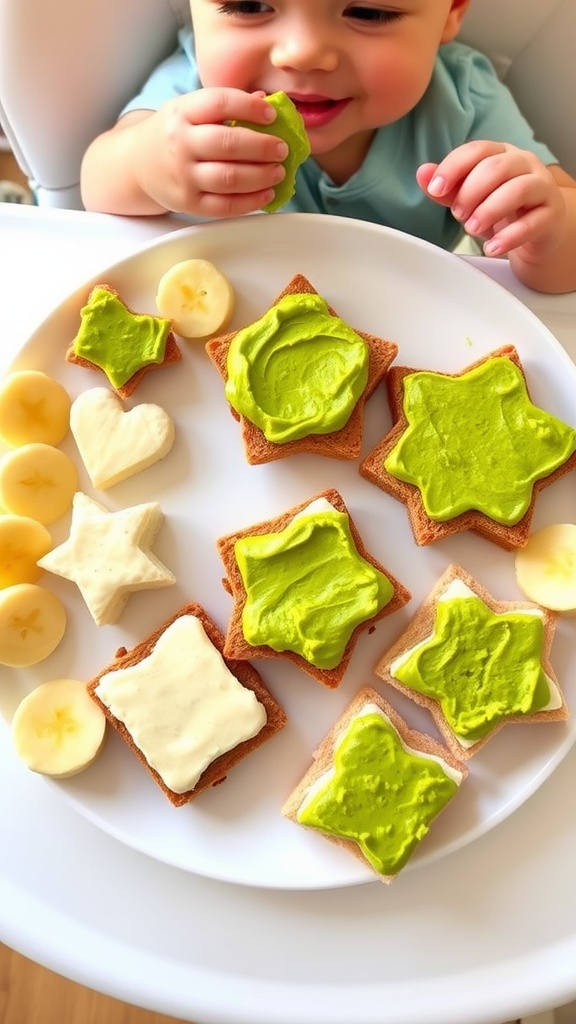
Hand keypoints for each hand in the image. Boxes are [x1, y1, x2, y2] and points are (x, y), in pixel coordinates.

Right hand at [132, 88, 287, 216]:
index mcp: (182, 112)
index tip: (271, 115)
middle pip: (228, 144)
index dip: (249, 108)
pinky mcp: (189, 203)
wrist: (137, 165)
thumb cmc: (174, 134)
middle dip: (262, 147)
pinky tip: (267, 193)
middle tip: (282, 149)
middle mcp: (180, 144)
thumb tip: (266, 103)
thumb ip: (225, 106)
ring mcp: (183, 176)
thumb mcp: (191, 110)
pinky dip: (251, 201)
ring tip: (279, 171)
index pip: (219, 103)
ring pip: (229, 178)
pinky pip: (225, 206)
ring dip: (261, 175)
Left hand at [417, 140, 565, 259]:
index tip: (435, 188)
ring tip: (472, 229)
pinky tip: (491, 248)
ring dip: (488, 211)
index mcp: (501, 154)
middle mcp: (524, 164)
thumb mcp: (471, 199)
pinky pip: (532, 223)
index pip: (476, 150)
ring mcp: (542, 187)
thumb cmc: (503, 210)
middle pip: (496, 167)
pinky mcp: (552, 214)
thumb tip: (423, 173)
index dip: (453, 167)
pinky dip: (508, 238)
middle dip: (470, 192)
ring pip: (518, 189)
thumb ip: (448, 187)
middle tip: (458, 214)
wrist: (538, 231)